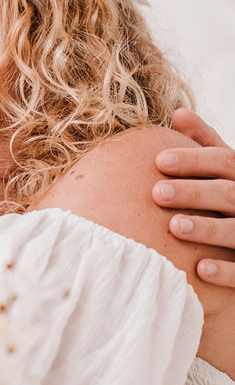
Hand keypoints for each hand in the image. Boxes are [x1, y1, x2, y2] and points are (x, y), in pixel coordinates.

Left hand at [152, 109, 234, 286]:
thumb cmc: (230, 200)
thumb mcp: (225, 169)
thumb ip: (206, 144)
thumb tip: (179, 113)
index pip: (224, 160)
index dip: (194, 159)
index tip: (159, 160)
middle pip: (228, 193)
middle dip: (193, 192)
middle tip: (157, 192)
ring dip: (206, 228)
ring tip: (174, 227)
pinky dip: (225, 271)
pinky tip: (200, 269)